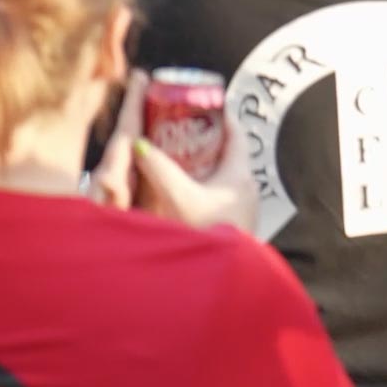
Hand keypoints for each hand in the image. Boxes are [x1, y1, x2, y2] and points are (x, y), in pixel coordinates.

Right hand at [90, 69, 256, 230]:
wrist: (221, 282)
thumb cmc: (209, 238)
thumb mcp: (180, 199)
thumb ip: (159, 171)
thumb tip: (139, 145)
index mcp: (240, 174)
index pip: (236, 132)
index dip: (219, 115)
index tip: (201, 103)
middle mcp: (246, 188)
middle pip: (227, 152)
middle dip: (204, 139)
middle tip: (179, 128)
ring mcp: (241, 208)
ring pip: (221, 176)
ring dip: (201, 165)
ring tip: (174, 157)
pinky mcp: (232, 225)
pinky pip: (217, 196)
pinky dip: (200, 187)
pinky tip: (180, 193)